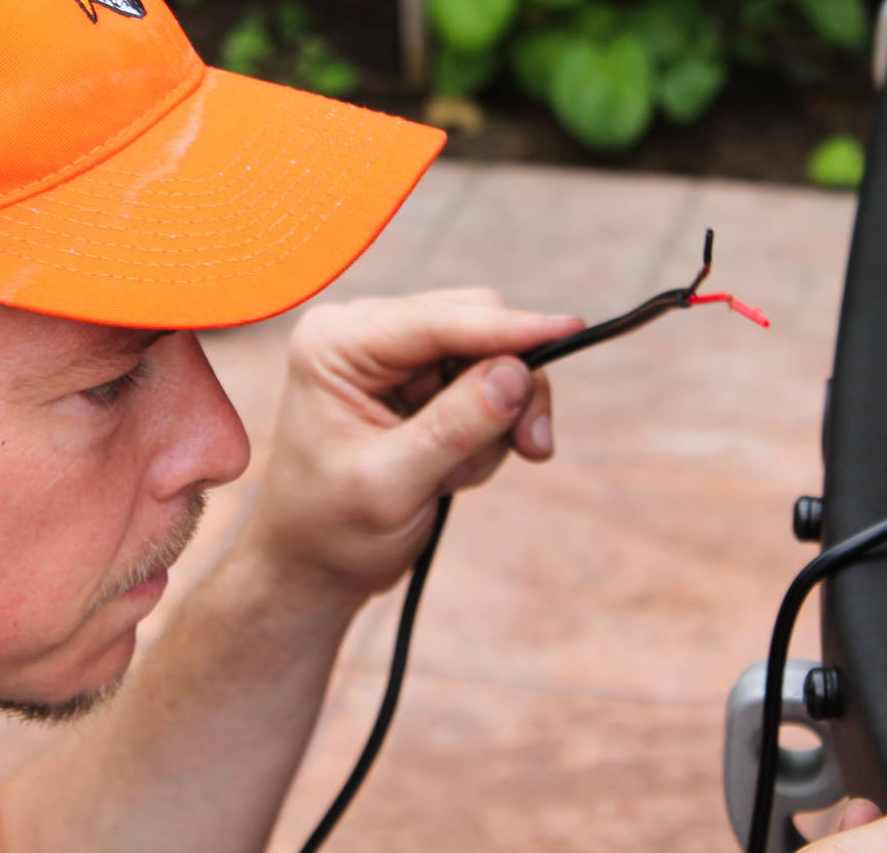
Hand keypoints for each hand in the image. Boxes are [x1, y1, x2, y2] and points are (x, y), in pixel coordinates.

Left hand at [241, 289, 582, 598]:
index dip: (508, 328)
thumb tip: (516, 374)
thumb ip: (454, 428)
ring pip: (493, 357)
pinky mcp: (423, 381)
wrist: (316, 566)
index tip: (571, 329)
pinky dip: (488, 434)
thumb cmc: (331, 530)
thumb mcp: (390, 487)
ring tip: (451, 479)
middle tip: (527, 448)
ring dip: (495, 423)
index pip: (438, 319)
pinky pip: (490, 386)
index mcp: (336, 343)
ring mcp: (397, 355)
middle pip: (477, 323)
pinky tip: (450, 474)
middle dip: (505, 389)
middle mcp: (366, 333)